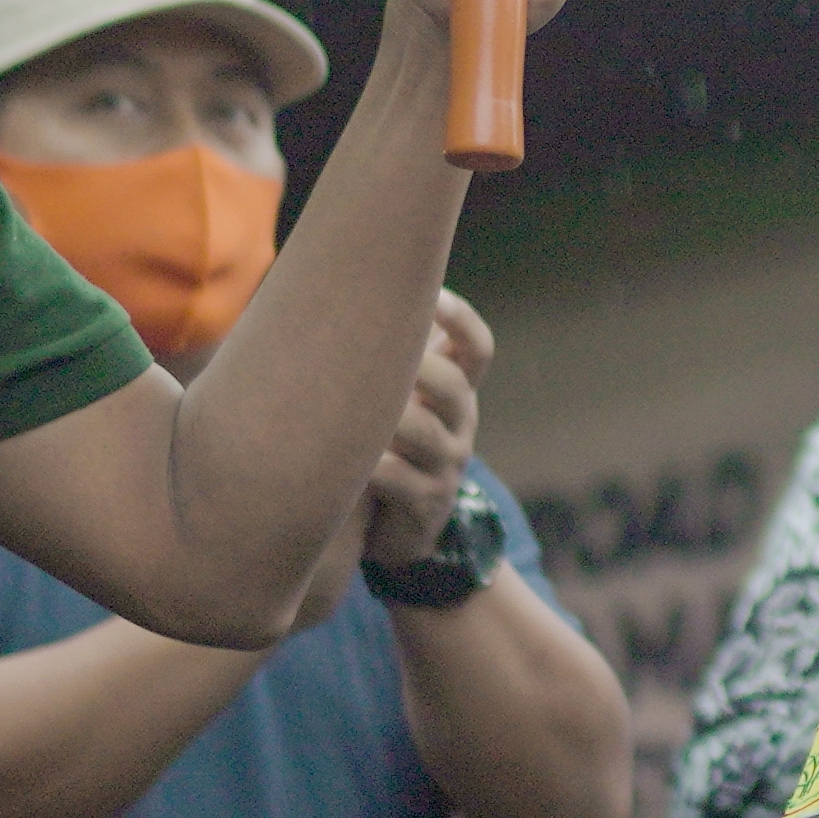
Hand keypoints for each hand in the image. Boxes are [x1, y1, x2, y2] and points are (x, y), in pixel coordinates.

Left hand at [363, 289, 491, 562]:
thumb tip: (342, 286)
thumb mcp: (398, 403)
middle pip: (452, 384)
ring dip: (387, 419)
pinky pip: (399, 481)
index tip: (433, 293)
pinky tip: (345, 460)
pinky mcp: (427, 505)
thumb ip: (386, 359)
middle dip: (416, 366)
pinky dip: (370, 468)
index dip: (460, 319)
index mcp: (456, 393)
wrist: (399, 531)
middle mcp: (460, 425)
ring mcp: (447, 466)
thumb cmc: (388, 449)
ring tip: (350, 408)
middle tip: (374, 351)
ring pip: (423, 433)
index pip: (477, 348)